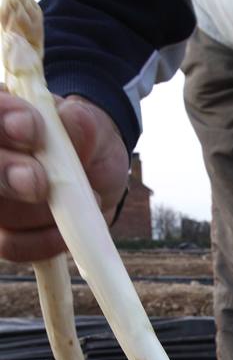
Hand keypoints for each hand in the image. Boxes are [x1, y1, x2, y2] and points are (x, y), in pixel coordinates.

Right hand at [0, 88, 128, 261]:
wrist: (97, 178)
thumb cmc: (87, 144)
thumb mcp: (93, 128)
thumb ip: (82, 123)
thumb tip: (73, 121)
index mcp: (1, 114)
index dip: (0, 120)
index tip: (29, 129)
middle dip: (5, 172)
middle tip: (39, 182)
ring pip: (0, 212)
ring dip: (40, 212)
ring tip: (83, 198)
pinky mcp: (4, 235)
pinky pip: (12, 245)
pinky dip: (43, 242)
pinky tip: (67, 232)